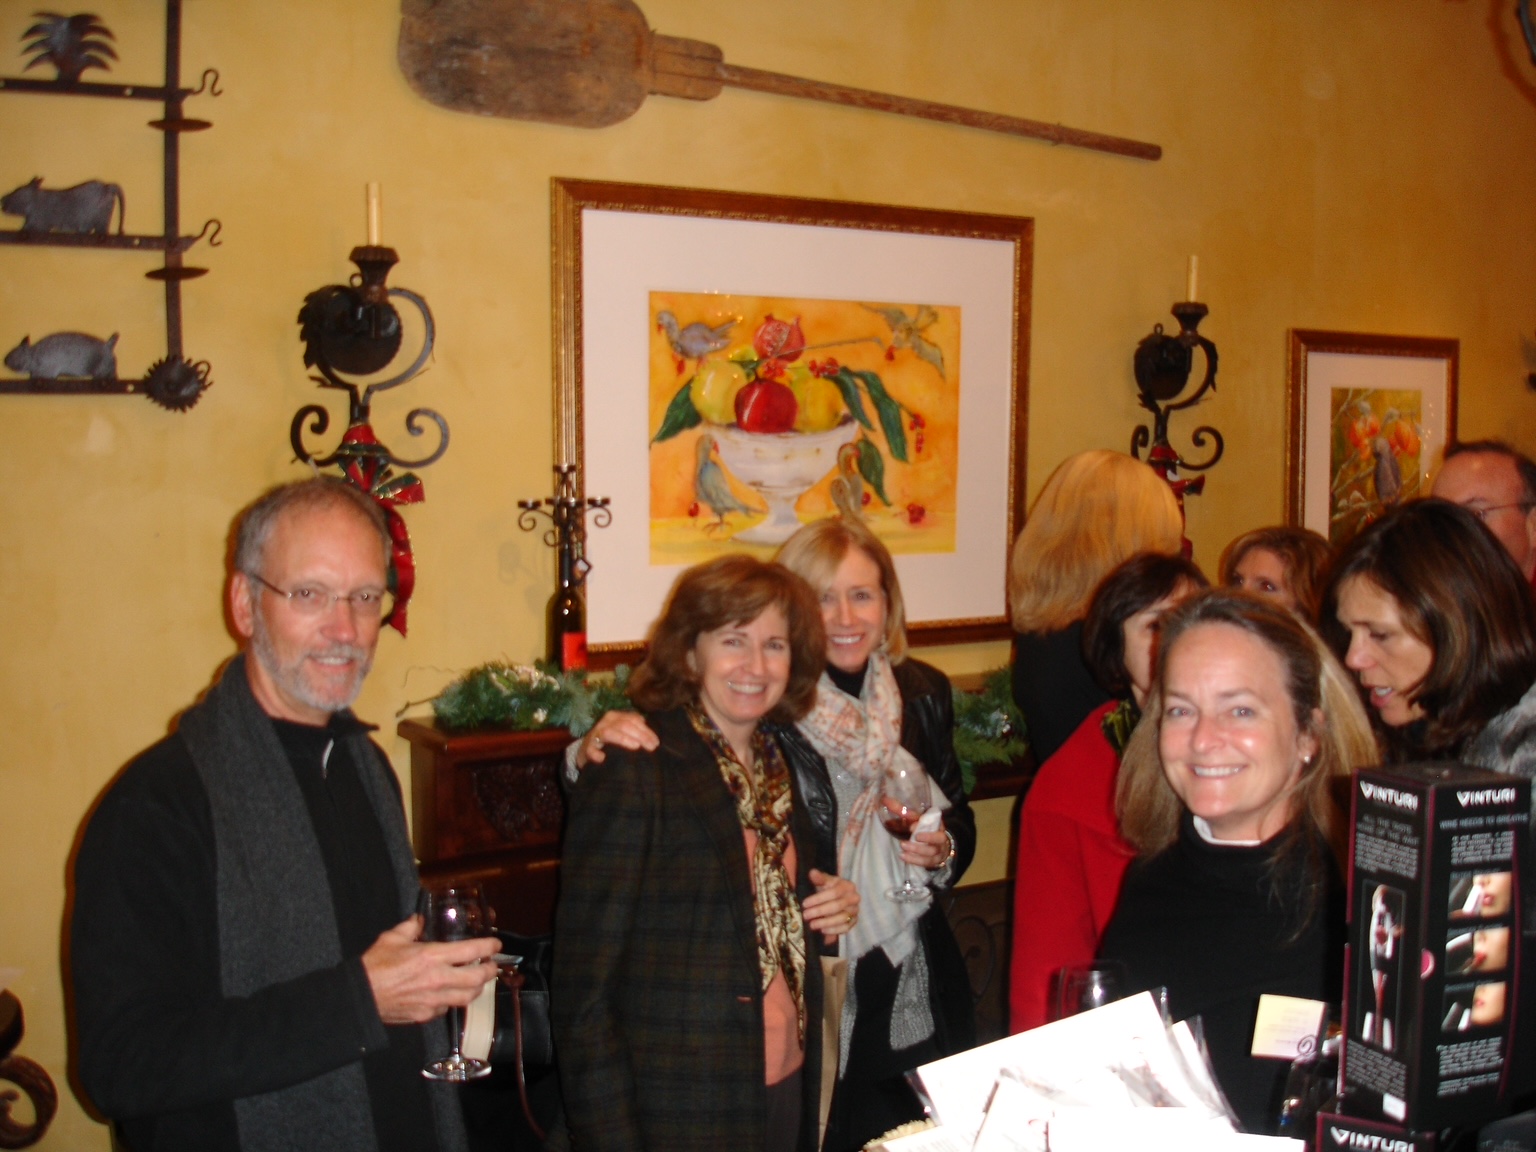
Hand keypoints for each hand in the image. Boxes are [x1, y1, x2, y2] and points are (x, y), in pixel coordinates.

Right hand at [363, 917, 499, 1024]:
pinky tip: (449, 995)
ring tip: (476, 982)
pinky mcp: (426, 1015)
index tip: (496, 945)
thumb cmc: (374, 966)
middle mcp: (438, 979)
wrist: (360, 997)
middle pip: (478, 978)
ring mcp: (434, 1000)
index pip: (472, 950)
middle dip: (490, 971)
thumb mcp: (392, 938)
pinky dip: (452, 1001)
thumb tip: (418, 920)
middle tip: (491, 966)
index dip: (489, 947)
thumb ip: (410, 927)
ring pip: (467, 997)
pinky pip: (447, 1009)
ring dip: (476, 989)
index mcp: (432, 956)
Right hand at [575, 710, 658, 767]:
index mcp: (616, 717)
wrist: (588, 750)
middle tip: (652, 748)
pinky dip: (596, 754)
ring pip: (610, 733)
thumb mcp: (622, 732)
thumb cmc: (610, 741)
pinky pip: (591, 750)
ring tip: (636, 747)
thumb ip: (636, 731)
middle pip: (625, 725)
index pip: (634, 720)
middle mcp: (605, 722)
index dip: (646, 731)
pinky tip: (603, 758)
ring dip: (623, 739)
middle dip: (640, 736)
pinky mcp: (587, 748)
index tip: (656, 743)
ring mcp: (595, 734)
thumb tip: (654, 738)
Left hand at [803, 869, 860, 946]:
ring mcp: (855, 911)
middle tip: (805, 915)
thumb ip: (819, 878)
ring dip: (825, 922)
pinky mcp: (854, 922)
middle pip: (837, 906)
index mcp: (848, 886)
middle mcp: (854, 898)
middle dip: (819, 911)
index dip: (818, 898)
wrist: (839, 898)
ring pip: (841, 918)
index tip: (805, 904)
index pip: (834, 892)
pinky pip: (845, 928)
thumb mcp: (825, 882)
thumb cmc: (830, 889)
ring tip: (812, 925)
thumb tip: (812, 873)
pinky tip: (822, 931)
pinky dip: (833, 930)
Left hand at [902, 824, 948, 870]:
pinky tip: (904, 857)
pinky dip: (913, 861)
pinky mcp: (932, 863)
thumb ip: (918, 821)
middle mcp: (941, 847)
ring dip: (913, 858)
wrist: (940, 843)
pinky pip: (923, 864)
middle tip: (903, 844)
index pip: (938, 838)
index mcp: (941, 835)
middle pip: (932, 851)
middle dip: (916, 848)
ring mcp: (937, 857)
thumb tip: (912, 828)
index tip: (916, 836)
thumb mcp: (927, 822)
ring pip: (927, 860)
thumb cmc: (931, 830)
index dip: (928, 837)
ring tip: (902, 854)